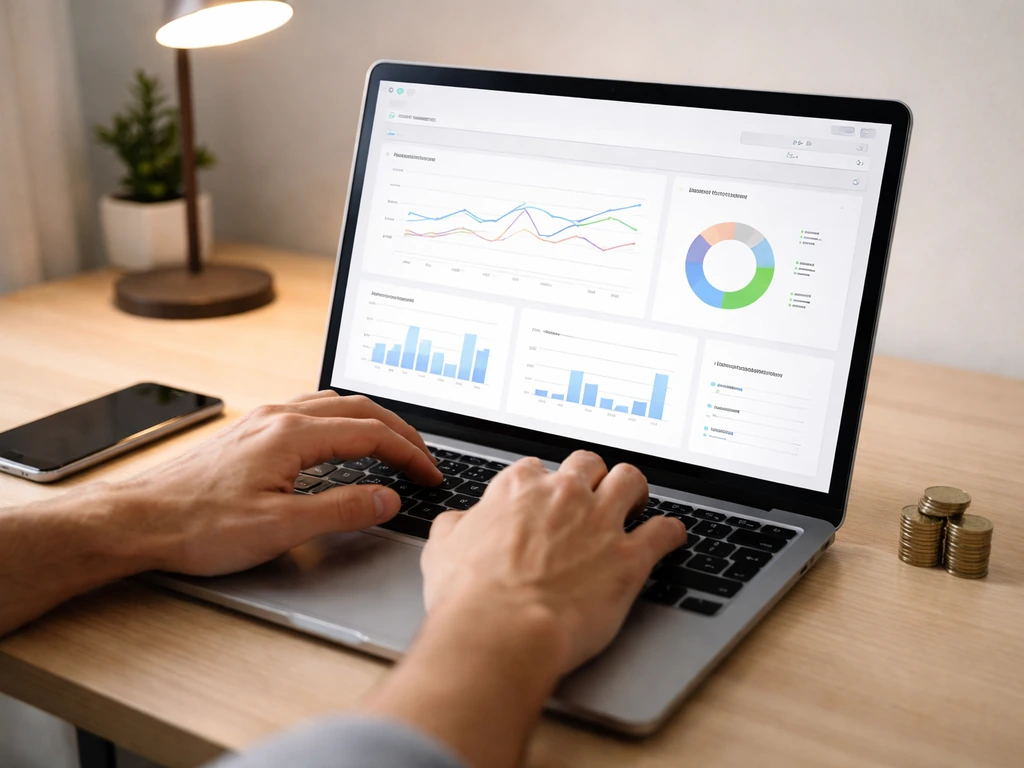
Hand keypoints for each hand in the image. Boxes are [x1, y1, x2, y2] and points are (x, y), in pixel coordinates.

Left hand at [114, 391, 441, 575]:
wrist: (137, 520)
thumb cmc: (198, 526)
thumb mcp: (279, 528)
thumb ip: (341, 510)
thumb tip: (387, 498)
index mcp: (293, 434)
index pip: (371, 434)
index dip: (409, 454)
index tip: (430, 474)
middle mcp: (279, 416)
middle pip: (358, 409)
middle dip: (399, 432)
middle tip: (423, 458)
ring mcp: (262, 420)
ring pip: (334, 405)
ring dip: (371, 422)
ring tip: (391, 446)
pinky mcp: (249, 431)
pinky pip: (310, 411)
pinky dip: (341, 422)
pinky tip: (338, 443)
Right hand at [421, 450, 686, 675]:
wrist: (501, 632)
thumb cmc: (469, 597)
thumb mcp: (442, 550)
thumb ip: (456, 526)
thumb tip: (459, 522)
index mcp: (518, 489)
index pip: (536, 468)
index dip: (543, 484)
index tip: (546, 499)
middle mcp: (563, 495)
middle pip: (588, 463)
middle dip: (592, 476)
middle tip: (593, 496)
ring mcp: (600, 522)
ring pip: (631, 481)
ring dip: (635, 490)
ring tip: (636, 503)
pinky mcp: (629, 557)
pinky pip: (664, 531)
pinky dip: (670, 533)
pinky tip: (670, 537)